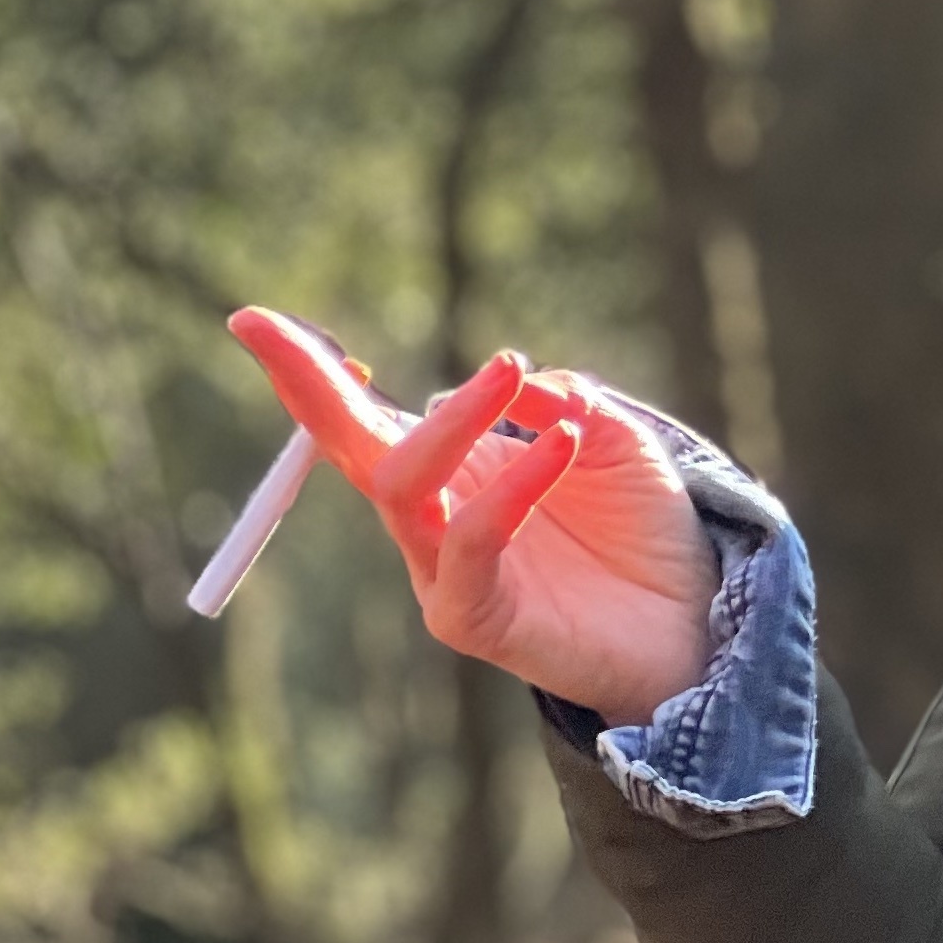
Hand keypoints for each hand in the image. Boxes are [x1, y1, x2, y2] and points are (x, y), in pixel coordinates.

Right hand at [228, 309, 716, 728]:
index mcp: (452, 471)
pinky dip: (513, 487)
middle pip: (353, 450)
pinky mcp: (474, 618)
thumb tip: (522, 377)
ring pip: (403, 487)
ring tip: (508, 367)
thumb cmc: (641, 530)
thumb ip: (567, 400)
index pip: (366, 419)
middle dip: (311, 390)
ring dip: (452, 420)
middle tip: (279, 329)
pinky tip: (562, 442)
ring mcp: (444, 572)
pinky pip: (472, 543)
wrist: (691, 621)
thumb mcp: (613, 440)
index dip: (310, 374)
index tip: (251, 320)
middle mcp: (432, 520)